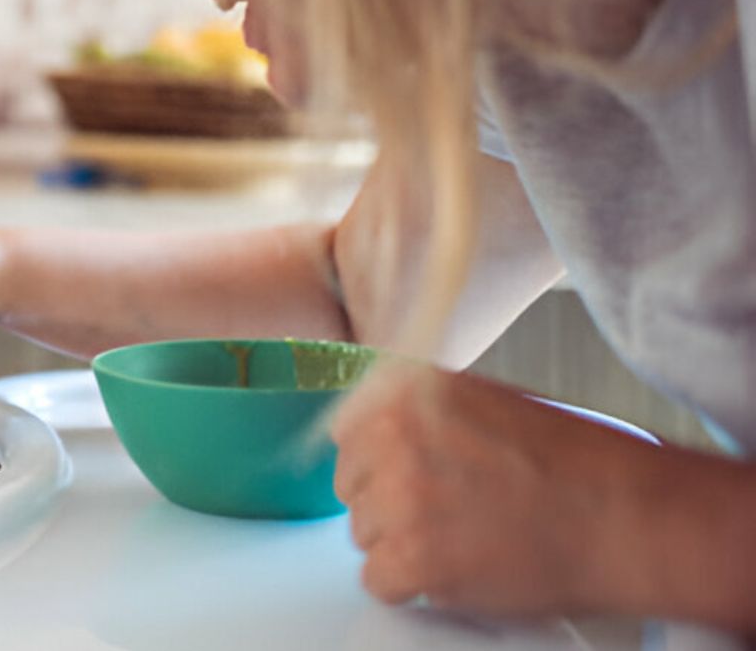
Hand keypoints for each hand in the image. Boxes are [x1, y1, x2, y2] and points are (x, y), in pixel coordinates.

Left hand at [328, 362, 656, 616]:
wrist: (626, 516)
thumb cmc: (576, 462)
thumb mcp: (486, 402)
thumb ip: (423, 413)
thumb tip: (378, 437)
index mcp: (406, 388)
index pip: (347, 431)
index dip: (379, 460)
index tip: (404, 475)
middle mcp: (392, 435)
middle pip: (352, 486)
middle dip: (389, 503)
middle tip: (447, 513)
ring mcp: (399, 496)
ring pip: (364, 535)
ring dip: (403, 545)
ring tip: (465, 539)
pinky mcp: (413, 557)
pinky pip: (378, 580)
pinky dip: (411, 586)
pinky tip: (457, 570)